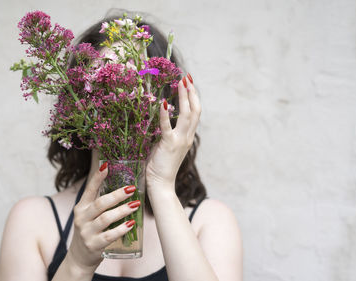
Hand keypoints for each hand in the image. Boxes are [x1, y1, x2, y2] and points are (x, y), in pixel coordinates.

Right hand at [66, 162, 139, 270]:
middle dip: (117, 195)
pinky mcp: (94, 245)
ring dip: (122, 211)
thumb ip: (99, 202)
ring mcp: (87, 232)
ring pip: (106, 218)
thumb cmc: (90, 231)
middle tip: (132, 189)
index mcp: (81, 207)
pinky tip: (131, 223)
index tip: (106, 165)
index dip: (97, 177)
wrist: (79, 258)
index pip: (89, 189)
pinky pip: (109, 236)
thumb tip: (121, 186)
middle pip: (100, 203)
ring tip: (135, 205)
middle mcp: (81, 218)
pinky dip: (121, 229)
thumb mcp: (89, 215)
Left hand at [146, 74, 201, 191]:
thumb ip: (167, 133)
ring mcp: (179, 141)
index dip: (193, 97)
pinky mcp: (168, 145)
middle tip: (186, 77)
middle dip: (191, 92)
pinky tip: (163, 103)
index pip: (195, 113)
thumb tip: (161, 119)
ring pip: (187, 115)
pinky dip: (165, 114)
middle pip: (195, 110)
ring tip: (180, 83)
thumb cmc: (159, 166)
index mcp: (187, 136)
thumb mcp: (165, 145)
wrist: (161, 184)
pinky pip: (167, 127)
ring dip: (184, 97)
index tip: (189, 83)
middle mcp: (187, 137)